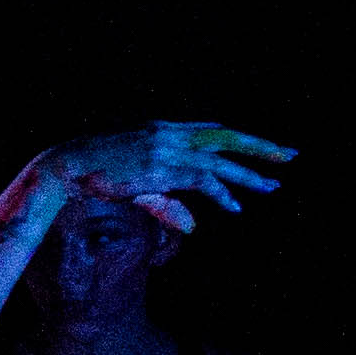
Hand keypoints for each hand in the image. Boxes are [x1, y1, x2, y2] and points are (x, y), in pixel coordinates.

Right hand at [29, 123, 293, 237]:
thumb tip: (192, 226)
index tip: (252, 147)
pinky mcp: (165, 168)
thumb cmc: (89, 174)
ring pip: (222, 158)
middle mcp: (171, 134)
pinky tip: (236, 206)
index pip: (208, 129)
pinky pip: (204, 180)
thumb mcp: (131, 180)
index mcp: (162, 128)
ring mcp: (169, 149)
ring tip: (272, 186)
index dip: (232, 140)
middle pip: (227, 136)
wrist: (66, 166)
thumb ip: (165, 199)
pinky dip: (222, 193)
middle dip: (260, 146)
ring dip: (250, 173)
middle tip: (289, 155)